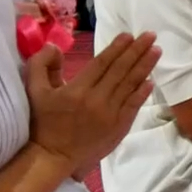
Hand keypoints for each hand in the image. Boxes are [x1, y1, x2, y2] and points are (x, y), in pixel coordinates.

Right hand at [26, 32, 158, 178]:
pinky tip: (151, 80)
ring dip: (145, 67)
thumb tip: (55, 46)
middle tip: (151, 36)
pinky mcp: (118, 127)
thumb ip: (41, 65)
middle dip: (137, 51)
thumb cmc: (43, 123)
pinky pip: (133, 105)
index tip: (129, 35)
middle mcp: (97, 99)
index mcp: (77, 89)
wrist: (53, 157)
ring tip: (157, 51)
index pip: (102, 63)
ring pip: (130, 85)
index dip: (117, 48)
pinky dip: (142, 92)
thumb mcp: (34, 91)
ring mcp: (110, 114)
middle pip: (121, 70)